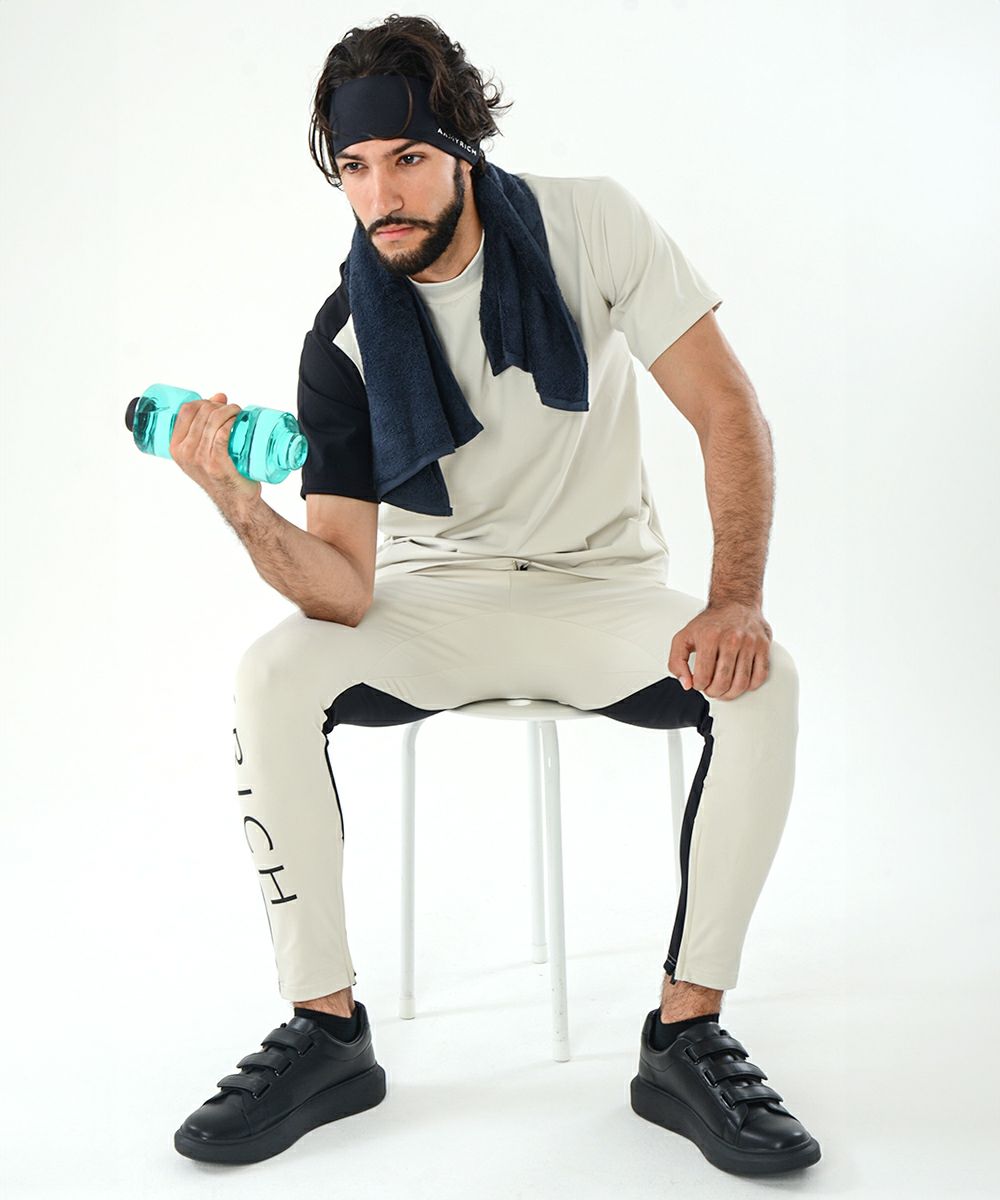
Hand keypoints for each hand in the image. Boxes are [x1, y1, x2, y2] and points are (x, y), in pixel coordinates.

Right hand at [169, 393, 261, 510]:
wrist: (236, 500)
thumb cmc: (222, 473)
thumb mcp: (203, 451)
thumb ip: (205, 426)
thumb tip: (219, 396)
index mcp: (176, 447)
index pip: (185, 410)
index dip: (203, 401)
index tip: (217, 404)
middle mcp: (186, 452)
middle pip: (202, 412)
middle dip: (219, 405)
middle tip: (232, 410)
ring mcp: (201, 457)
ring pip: (213, 420)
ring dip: (229, 410)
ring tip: (238, 413)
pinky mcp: (218, 462)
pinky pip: (223, 433)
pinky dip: (231, 421)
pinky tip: (238, 419)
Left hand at [668, 601, 772, 698]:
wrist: (735, 601)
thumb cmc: (709, 622)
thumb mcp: (683, 637)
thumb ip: (676, 662)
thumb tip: (686, 684)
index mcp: (709, 637)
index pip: (703, 676)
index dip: (699, 686)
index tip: (699, 683)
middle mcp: (731, 639)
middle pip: (723, 682)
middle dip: (714, 692)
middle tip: (711, 690)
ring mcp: (749, 642)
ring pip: (742, 683)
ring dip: (731, 693)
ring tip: (724, 690)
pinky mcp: (763, 646)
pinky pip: (760, 676)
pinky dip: (750, 686)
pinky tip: (741, 682)